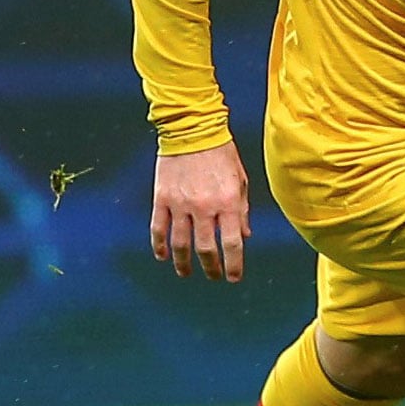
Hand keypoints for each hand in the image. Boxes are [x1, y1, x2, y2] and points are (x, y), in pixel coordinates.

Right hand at [151, 143, 250, 281]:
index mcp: (228, 202)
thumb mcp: (240, 180)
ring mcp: (180, 204)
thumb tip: (245, 235)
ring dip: (183, 263)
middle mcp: (204, 207)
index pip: (232, 243)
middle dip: (211, 267)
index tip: (233, 277)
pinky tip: (163, 255)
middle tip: (212, 275)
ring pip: (181, 244)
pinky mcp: (162, 198)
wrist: (192, 128)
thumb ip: (242, 210)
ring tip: (186, 272)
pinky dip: (159, 245)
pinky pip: (159, 228)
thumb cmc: (221, 152)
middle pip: (206, 249)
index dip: (234, 265)